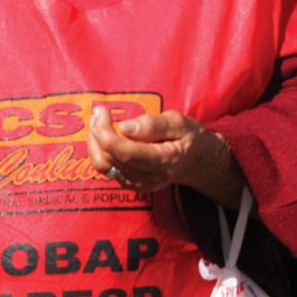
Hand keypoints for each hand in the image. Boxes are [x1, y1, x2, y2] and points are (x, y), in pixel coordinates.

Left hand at [87, 105, 240, 206]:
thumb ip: (154, 125)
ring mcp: (138, 184)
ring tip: (99, 121)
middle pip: (109, 160)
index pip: (126, 153)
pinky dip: (100, 150)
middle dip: (97, 134)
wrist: (201, 162)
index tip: (102, 111)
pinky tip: (105, 134)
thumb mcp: (181, 123)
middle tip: (99, 112)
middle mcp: (149, 178)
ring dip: (95, 142)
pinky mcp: (131, 184)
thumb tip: (124, 127)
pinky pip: (107, 169)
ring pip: (103, 166)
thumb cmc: (192, 138)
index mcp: (164, 161)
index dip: (107, 134)